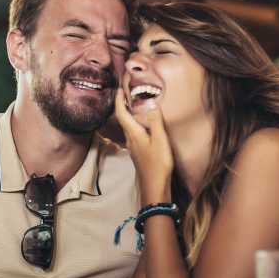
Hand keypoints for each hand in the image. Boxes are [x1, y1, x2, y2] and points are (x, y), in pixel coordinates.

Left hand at [112, 88, 173, 202]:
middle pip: (122, 120)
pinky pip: (134, 135)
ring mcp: (134, 148)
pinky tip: (143, 127)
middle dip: (122, 106)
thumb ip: (155, 121)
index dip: (118, 100)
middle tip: (126, 94)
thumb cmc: (158, 165)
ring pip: (128, 128)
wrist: (155, 188)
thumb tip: (150, 103)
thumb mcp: (160, 140)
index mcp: (133, 134)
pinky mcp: (139, 154)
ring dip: (128, 116)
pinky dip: (135, 125)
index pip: (121, 113)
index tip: (118, 89)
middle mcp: (130, 140)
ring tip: (134, 107)